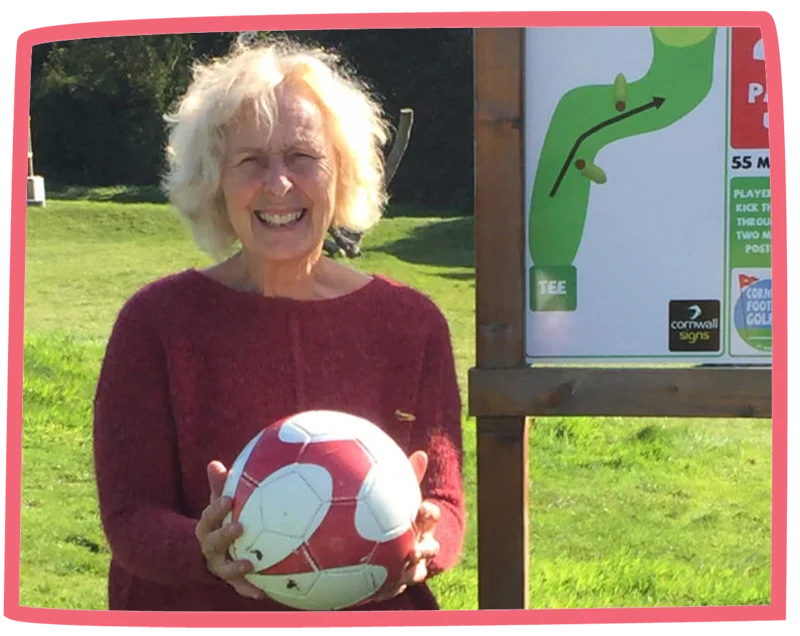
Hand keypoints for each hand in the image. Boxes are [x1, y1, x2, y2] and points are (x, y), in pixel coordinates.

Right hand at [194, 461, 266, 599]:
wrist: (212, 552)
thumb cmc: (222, 520)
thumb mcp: (219, 502)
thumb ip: (219, 486)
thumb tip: (214, 463)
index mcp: (207, 527)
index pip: (208, 516)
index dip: (217, 508)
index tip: (229, 499)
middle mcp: (209, 548)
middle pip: (212, 543)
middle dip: (224, 535)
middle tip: (240, 527)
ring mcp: (219, 565)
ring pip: (223, 569)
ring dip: (235, 567)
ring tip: (250, 564)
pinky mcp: (230, 581)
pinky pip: (239, 588)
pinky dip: (250, 590)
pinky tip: (263, 592)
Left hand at [379, 451, 440, 599]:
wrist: (394, 547)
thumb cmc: (396, 516)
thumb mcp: (400, 497)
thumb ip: (408, 478)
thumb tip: (421, 453)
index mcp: (422, 523)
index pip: (431, 516)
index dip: (428, 513)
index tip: (421, 509)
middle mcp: (422, 544)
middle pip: (431, 547)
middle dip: (425, 548)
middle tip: (413, 547)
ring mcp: (414, 565)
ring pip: (418, 571)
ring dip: (411, 571)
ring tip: (399, 571)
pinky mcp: (400, 583)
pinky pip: (397, 587)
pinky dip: (390, 587)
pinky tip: (377, 587)